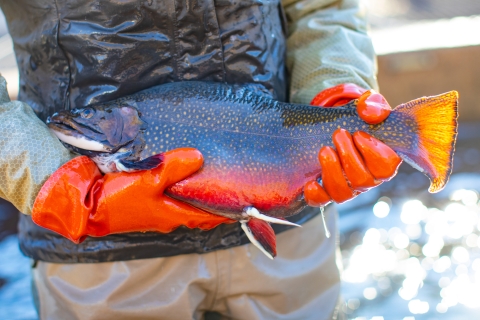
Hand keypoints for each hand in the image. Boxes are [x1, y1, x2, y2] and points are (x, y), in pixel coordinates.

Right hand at [32, 148, 232, 242]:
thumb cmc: (118, 196)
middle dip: (214, 204)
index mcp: (173, 214)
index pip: (207, 216)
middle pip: (197, 212)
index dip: (226, 211)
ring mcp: (155, 212)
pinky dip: (180, 191)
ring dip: (197, 197)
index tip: (244, 205)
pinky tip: (180, 177)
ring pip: (183, 205)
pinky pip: (169, 199)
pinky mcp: (143, 204)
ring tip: (209, 180)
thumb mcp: (148, 179)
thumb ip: (174, 167)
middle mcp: (167, 217)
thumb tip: (199, 157)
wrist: (84, 205)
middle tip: (229, 189)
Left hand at [304, 84, 401, 205]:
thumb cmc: (360, 118)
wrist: (339, 124)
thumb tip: (367, 111)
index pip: (387, 168)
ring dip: (332, 172)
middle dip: (349, 156)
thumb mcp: (369, 106)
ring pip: (343, 194)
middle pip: (363, 181)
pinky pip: (322, 201)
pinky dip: (316, 195)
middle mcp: (367, 178)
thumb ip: (373, 105)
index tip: (359, 134)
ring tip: (324, 150)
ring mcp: (347, 187)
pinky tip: (310, 182)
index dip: (373, 153)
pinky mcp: (327, 191)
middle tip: (338, 134)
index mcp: (384, 160)